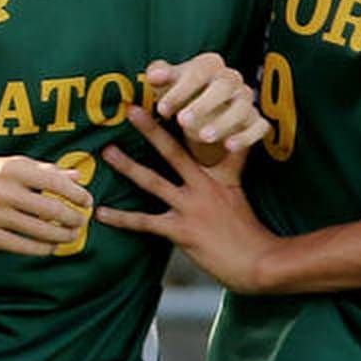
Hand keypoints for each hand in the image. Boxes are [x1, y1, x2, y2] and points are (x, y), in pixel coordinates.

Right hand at [0, 156, 90, 255]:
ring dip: (62, 236)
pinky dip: (42, 248)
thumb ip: (45, 170)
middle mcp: (2, 190)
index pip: (56, 182)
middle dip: (73, 218)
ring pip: (40, 230)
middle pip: (51, 209)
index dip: (77, 194)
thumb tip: (78, 176)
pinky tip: (50, 246)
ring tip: (71, 236)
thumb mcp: (9, 165)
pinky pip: (22, 246)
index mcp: (11, 168)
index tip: (87, 201)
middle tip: (81, 222)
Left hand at [98, 106, 278, 293]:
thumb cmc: (247, 228)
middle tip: (131, 110)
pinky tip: (102, 213)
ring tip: (107, 152)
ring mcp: (189, 208)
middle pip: (173, 152)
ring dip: (128, 166)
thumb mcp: (239, 189)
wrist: (257, 260)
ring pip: (153, 182)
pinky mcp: (180, 231)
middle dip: (151, 130)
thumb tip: (240, 137)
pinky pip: (145, 222)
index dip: (183, 120)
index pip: (198, 142)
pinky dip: (122, 218)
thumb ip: (234, 162)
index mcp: (215, 176)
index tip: (165, 100)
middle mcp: (201, 187)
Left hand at [145, 53, 269, 159]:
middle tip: (182, 121)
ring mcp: (246, 100)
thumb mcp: (167, 82)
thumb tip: (155, 75)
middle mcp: (232, 79)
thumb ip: (159, 75)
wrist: (203, 110)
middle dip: (203, 104)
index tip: (162, 109)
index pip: (200, 71)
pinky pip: (258, 126)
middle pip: (224, 86)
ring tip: (203, 136)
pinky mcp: (255, 119)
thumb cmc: (182, 91)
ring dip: (223, 122)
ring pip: (241, 108)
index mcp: (210, 65)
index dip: (181, 89)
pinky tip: (229, 146)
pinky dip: (246, 136)